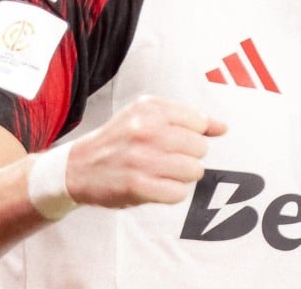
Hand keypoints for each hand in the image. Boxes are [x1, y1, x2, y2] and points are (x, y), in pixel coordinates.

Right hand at [64, 95, 226, 207]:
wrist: (78, 167)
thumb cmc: (119, 139)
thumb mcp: (148, 115)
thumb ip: (187, 118)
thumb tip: (223, 127)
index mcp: (150, 108)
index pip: (198, 121)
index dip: (194, 134)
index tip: (179, 140)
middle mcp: (145, 129)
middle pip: (200, 147)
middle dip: (190, 156)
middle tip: (169, 158)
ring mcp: (141, 158)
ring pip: (193, 170)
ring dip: (183, 176)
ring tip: (164, 172)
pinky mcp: (136, 185)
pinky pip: (178, 193)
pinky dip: (172, 193)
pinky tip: (157, 186)